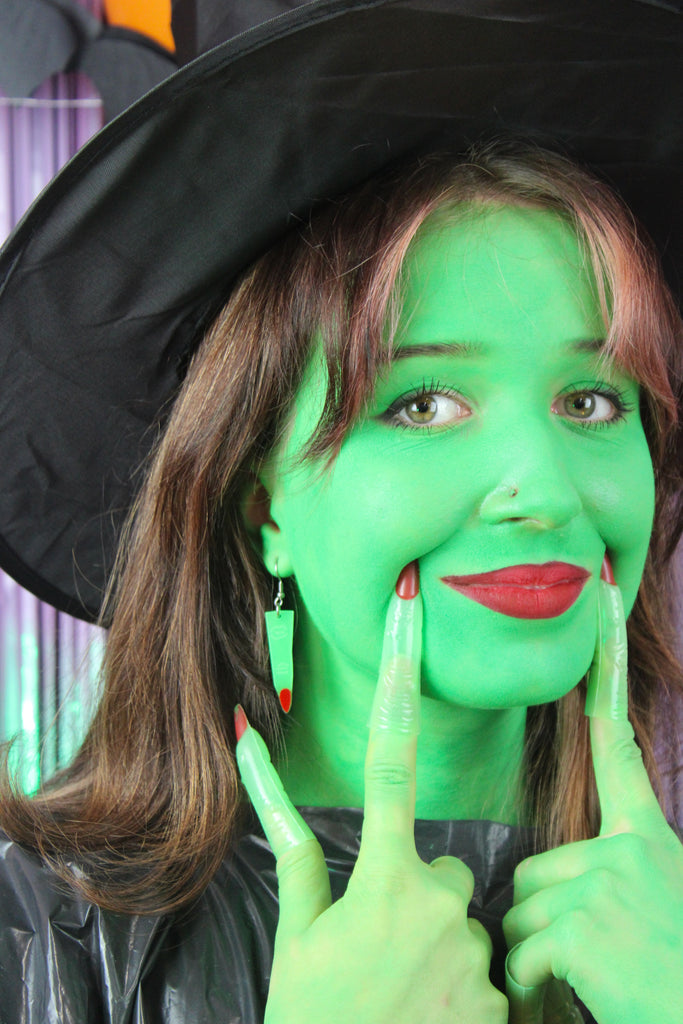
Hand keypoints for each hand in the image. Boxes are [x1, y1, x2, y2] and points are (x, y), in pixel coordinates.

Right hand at [235, 562, 506, 1023]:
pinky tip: (425, 1014)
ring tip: (397, 990)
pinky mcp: (499, 1000)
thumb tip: (249, 757)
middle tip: (375, 946)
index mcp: (382, 877)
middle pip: (436, 862)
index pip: (391, 758)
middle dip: (412, 886)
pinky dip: (457, 985)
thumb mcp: (296, 938)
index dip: (401, 679)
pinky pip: (482, 968)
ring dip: (434, 941)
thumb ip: (293, 852)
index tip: (411, 614)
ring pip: (459, 917)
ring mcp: (473, 953)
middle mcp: (439, 902)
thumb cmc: (314, 1020)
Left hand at [504, 562, 682, 1023]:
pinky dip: (532, 983)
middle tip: (587, 950)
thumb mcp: (660, 902)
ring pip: (520, 911)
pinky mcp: (586, 927)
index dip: (606, 686)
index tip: (602, 619)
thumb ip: (617, 872)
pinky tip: (578, 992)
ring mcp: (607, 885)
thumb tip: (556, 879)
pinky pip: (522, 951)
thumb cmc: (675, 975)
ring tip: (588, 974)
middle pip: (533, 868)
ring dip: (537, 951)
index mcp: (647, 839)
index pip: (619, 751)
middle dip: (541, 914)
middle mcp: (628, 850)